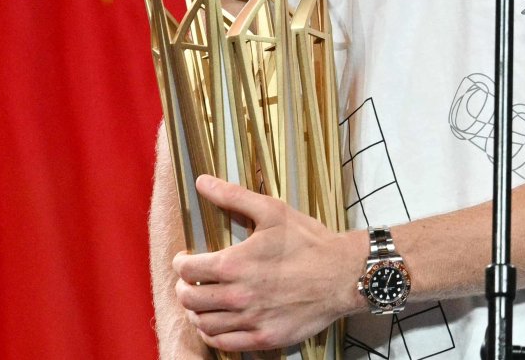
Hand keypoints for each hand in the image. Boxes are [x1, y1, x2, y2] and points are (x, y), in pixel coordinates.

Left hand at [171, 175, 364, 351]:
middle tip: (191, 281)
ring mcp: (250, 320)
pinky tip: (215, 324)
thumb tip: (202, 181)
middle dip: (184, 287)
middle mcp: (237, 296)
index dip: (180, 263)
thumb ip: (233, 197)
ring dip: (195, 312)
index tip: (186, 260)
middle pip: (189, 299)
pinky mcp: (263, 338)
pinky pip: (223, 343)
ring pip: (202, 324)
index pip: (186, 270)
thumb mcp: (272, 211)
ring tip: (201, 302)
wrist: (343, 274)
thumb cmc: (309, 242)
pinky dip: (212, 334)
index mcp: (234, 264)